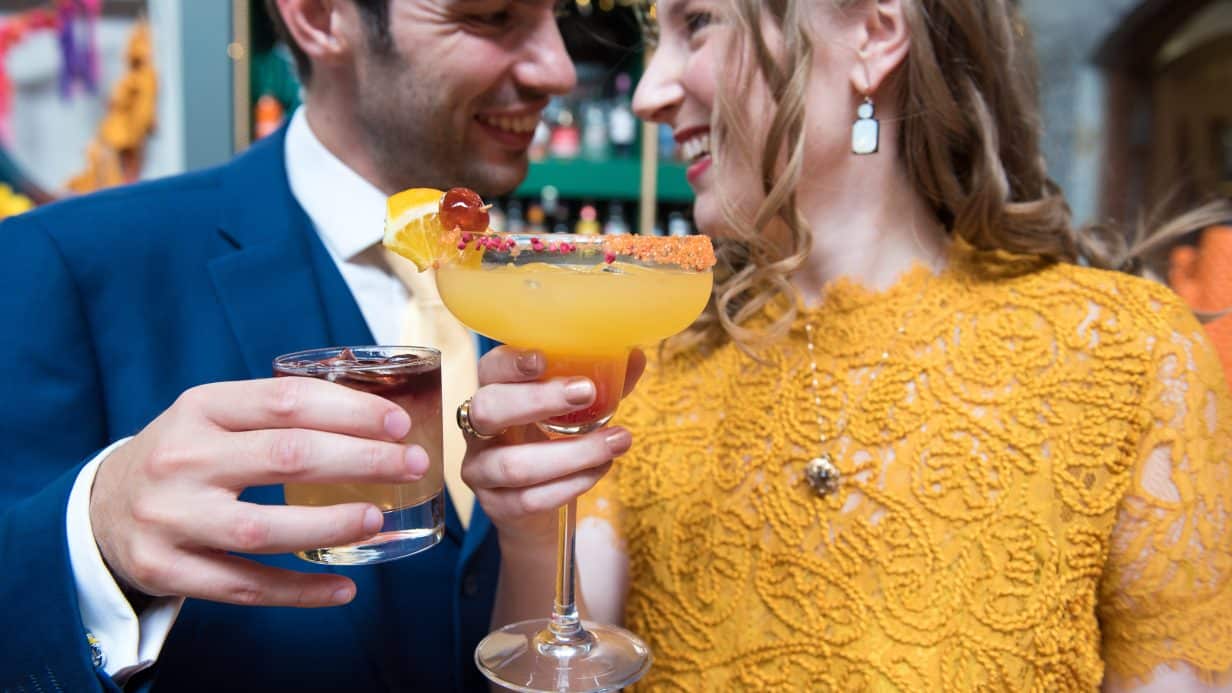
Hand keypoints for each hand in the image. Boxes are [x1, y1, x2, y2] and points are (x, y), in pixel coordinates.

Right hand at [90, 377, 429, 607]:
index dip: (350, 410)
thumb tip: (375, 419)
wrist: (101, 508)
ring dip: (331, 525)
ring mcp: (171, 518)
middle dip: (360, 460)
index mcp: (200, 408)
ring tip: (378, 519)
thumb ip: (275, 414)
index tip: (398, 423)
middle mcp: (182, 459)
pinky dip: (300, 592)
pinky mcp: (166, 570)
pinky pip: (245, 586)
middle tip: (411, 465)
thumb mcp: (212, 417)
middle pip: (285, 457)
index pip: (286, 401)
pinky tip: (344, 587)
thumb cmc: (184, 455)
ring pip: (264, 528)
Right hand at [460, 347, 645, 547]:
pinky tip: (599, 470)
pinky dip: (572, 484)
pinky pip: (531, 499)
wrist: (536, 505)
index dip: (511, 363)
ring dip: (573, 453)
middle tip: (587, 392)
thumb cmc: (555, 442)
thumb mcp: (577, 410)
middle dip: (538, 400)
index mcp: (495, 392)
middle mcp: (477, 429)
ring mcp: (480, 469)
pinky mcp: (496, 505)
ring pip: (514, 464)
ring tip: (616, 442)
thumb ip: (603, 384)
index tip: (543, 358)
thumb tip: (635, 355)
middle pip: (488, 410)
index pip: (489, 369)